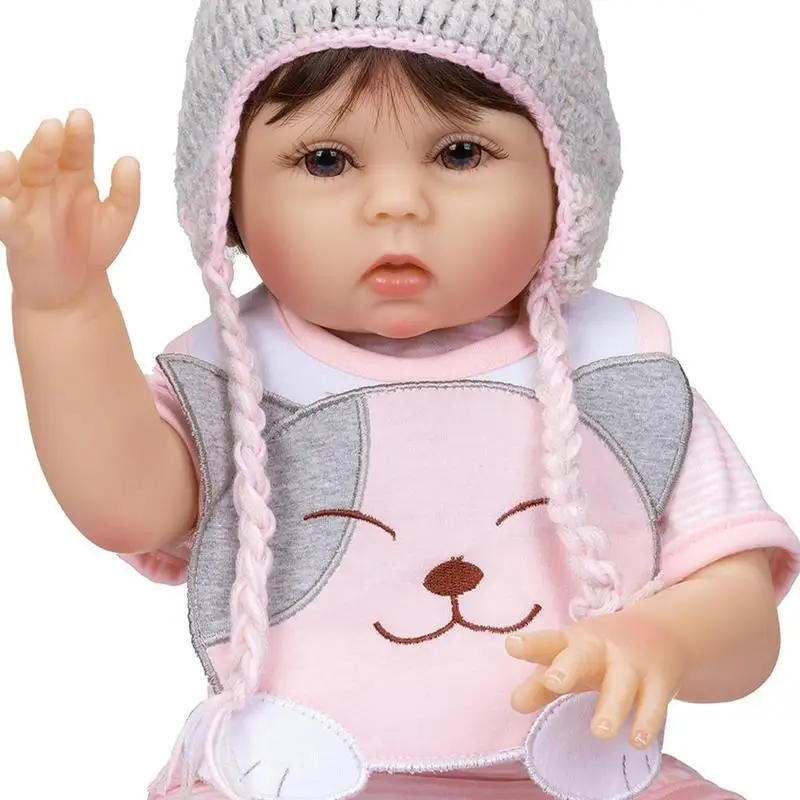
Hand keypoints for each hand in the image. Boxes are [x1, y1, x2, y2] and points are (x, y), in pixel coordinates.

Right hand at [0, 109, 139, 311]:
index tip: (81, 117)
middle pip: (42, 160)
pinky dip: (3, 214)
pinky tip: (5, 205)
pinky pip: (8, 224)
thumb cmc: (92, 247)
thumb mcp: (118, 219)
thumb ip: (126, 193)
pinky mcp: (18, 237)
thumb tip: (130, 160)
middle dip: (46, 144)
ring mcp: (28, 209)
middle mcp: (46, 187)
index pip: (75, 151)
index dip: (78, 136)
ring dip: (9, 172)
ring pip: (13, 184)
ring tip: (9, 158)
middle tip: (52, 127)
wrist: (75, 289)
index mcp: (74, 179)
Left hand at [506, 610, 687, 749]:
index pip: (548, 642)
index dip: (530, 645)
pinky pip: (654, 704)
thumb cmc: (598, 654)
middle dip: (569, 667)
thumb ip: (540, 685)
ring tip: (600, 731)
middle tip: (554, 681)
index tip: (512, 646)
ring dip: (611, 707)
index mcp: (572, 642)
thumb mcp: (569, 661)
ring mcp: (631, 664)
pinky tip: (636, 741)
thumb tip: (514, 704)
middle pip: (583, 654)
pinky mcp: (659, 682)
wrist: (660, 631)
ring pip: (621, 684)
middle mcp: (600, 649)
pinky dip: (646, 723)